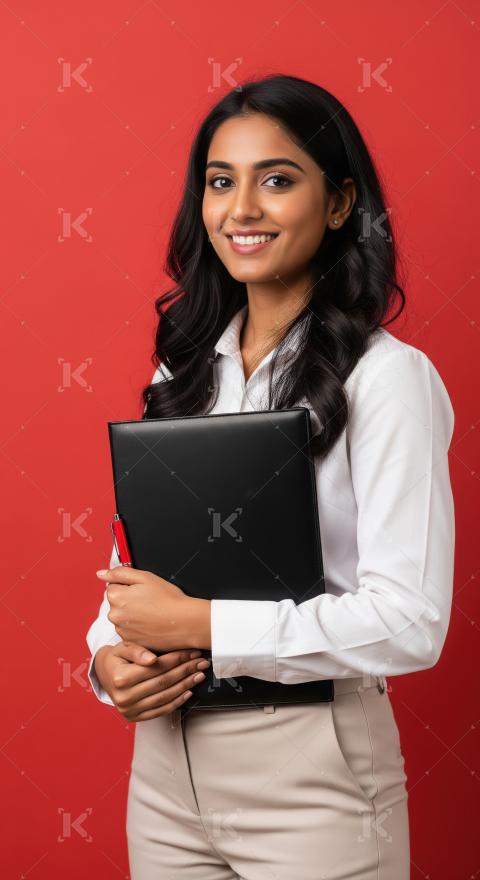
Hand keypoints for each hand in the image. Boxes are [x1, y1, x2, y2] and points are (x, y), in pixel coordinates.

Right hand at [93, 641, 210, 720]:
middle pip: (163, 682)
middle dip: (186, 671)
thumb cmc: (117, 658)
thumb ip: (137, 651)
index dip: (178, 659)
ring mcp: (129, 709)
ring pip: (164, 697)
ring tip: (198, 675)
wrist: (104, 674)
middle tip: (201, 663)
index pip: (157, 667)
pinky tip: (188, 692)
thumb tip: (152, 660)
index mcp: (121, 677)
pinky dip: (176, 702)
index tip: (193, 653)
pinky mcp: (134, 717)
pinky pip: (160, 710)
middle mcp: (124, 696)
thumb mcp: (123, 648)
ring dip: (185, 686)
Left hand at [95, 565, 210, 650]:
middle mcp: (115, 616)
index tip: (143, 590)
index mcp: (116, 597)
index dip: (129, 586)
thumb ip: (120, 573)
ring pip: (123, 617)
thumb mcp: (145, 577)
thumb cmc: (169, 599)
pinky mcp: (131, 642)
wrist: (185, 622)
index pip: (113, 586)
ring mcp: (122, 631)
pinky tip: (151, 624)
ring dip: (132, 615)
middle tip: (149, 601)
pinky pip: (129, 631)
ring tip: (152, 614)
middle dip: (129, 600)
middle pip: (116, 603)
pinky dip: (137, 628)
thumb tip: (101, 574)